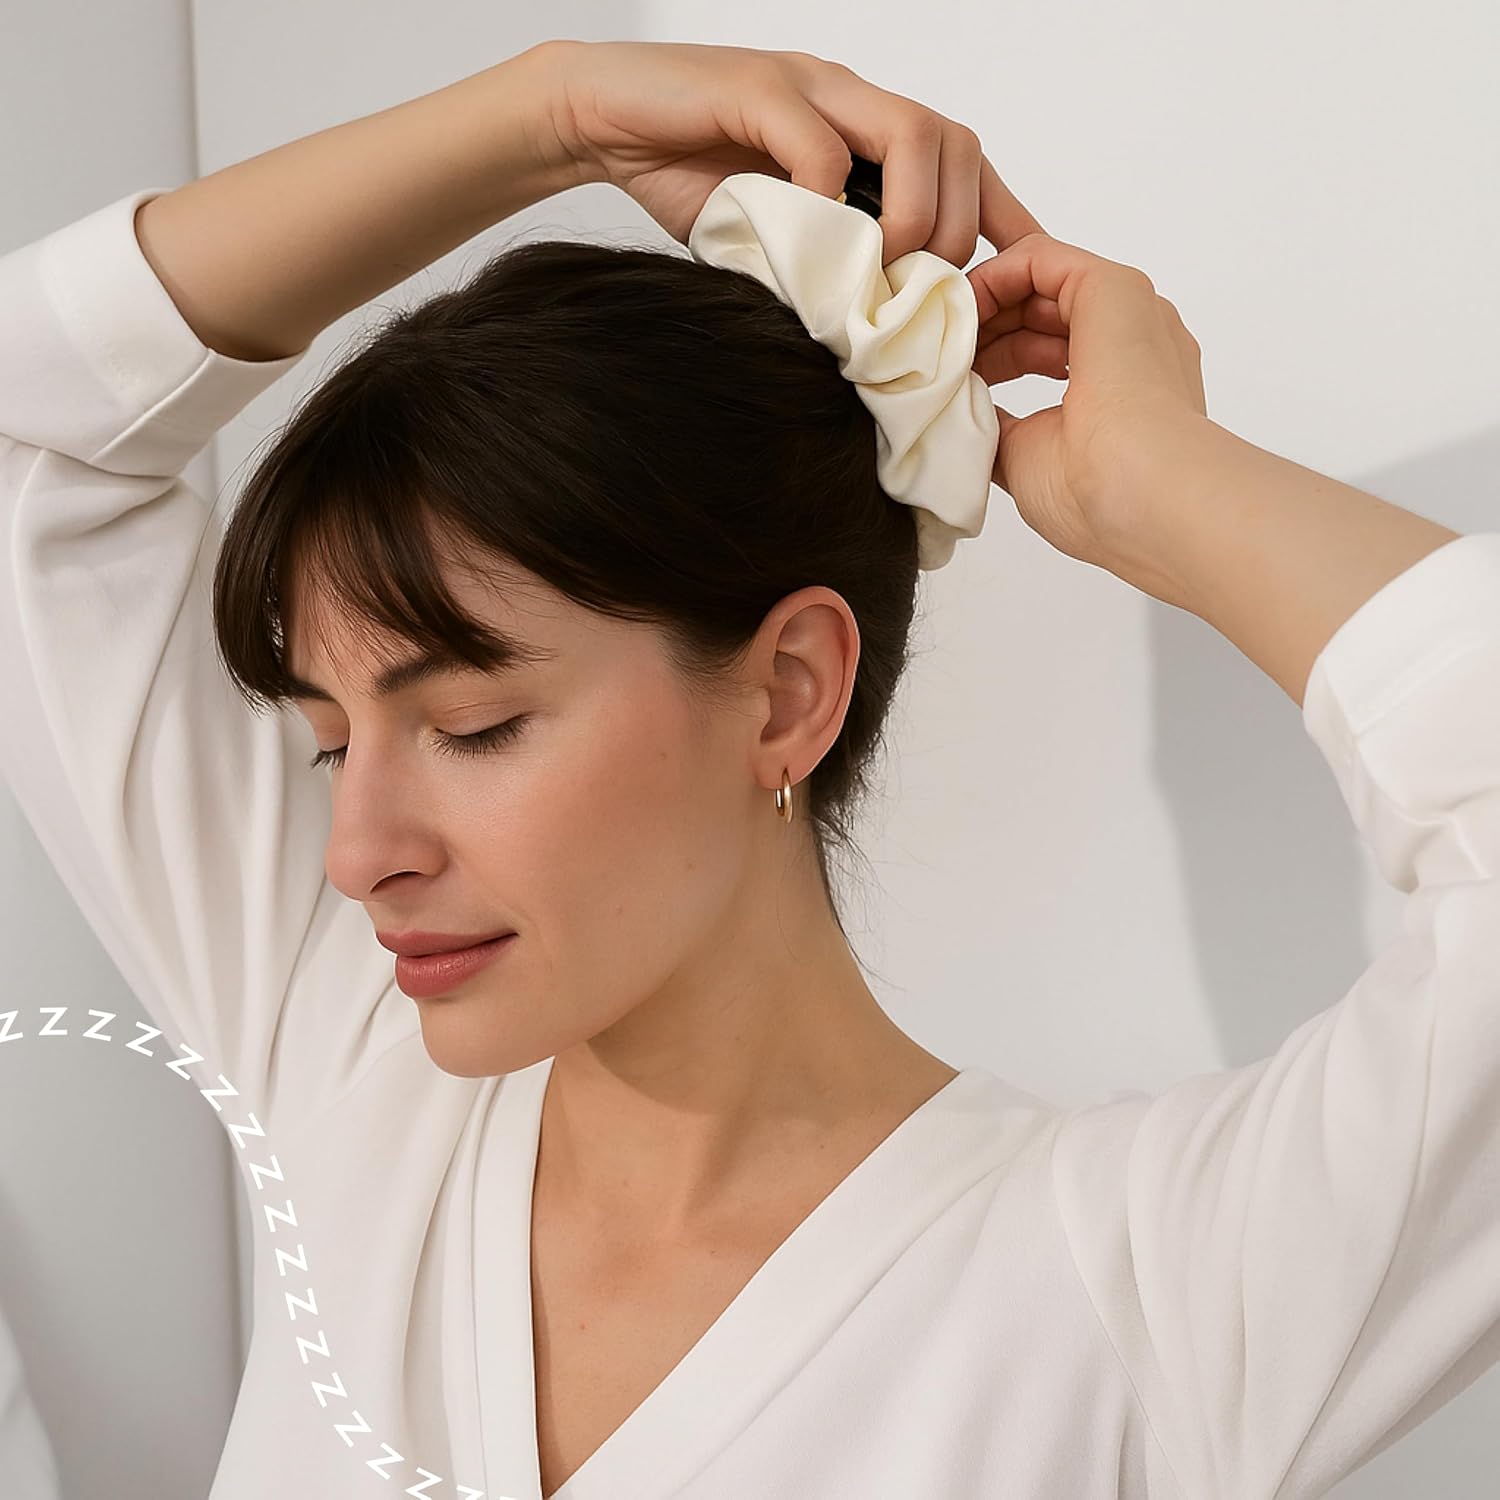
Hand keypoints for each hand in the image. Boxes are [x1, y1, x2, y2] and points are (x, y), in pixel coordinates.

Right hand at [534, 38, 1043, 263]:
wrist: (601, 121)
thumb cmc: (686, 178)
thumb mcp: (774, 236)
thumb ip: (825, 264)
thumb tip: (872, 341)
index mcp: (865, 128)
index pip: (963, 162)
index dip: (1000, 219)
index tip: (1015, 284)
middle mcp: (851, 98)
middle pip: (958, 143)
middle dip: (958, 228)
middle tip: (921, 291)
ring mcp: (810, 87)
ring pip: (914, 132)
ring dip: (912, 214)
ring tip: (879, 269)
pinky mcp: (757, 89)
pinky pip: (821, 142)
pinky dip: (829, 197)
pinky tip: (809, 238)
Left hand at [966, 234, 1209, 578]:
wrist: (1142, 495)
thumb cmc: (1094, 496)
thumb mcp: (1026, 458)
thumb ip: (998, 428)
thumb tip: (963, 412)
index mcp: (1123, 382)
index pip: (1048, 345)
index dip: (994, 349)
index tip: (949, 367)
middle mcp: (1131, 338)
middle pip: (1041, 306)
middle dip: (984, 315)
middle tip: (929, 332)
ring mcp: (1125, 310)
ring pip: (1039, 277)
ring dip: (981, 295)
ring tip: (933, 322)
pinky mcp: (1111, 287)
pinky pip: (1039, 257)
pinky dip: (991, 275)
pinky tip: (958, 306)